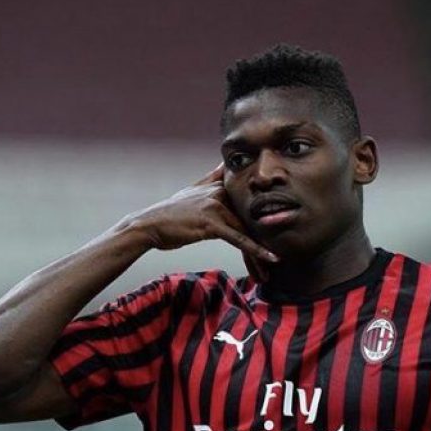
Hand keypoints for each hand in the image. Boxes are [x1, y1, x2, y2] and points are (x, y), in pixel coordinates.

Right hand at [129, 162, 278, 265]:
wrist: (149, 224)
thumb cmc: (170, 213)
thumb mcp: (192, 190)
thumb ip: (211, 177)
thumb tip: (224, 163)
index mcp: (218, 184)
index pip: (248, 201)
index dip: (265, 216)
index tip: (281, 229)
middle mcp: (220, 191)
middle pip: (250, 217)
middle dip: (264, 239)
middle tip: (277, 258)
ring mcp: (216, 206)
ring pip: (246, 230)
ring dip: (260, 252)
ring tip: (271, 267)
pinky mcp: (211, 222)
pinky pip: (239, 238)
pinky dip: (255, 250)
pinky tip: (270, 259)